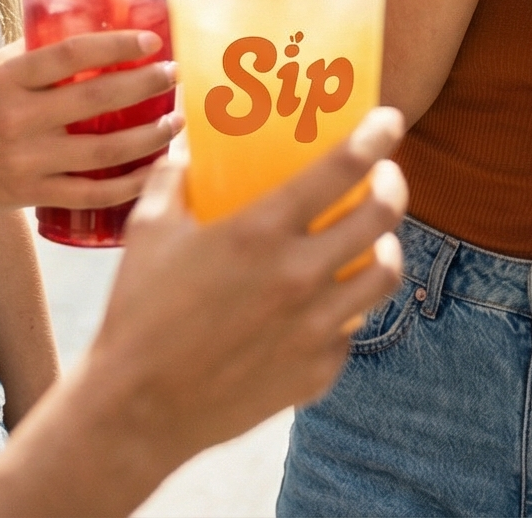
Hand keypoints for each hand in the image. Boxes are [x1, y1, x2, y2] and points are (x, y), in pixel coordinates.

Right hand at [0, 36, 184, 221]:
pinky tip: (154, 171)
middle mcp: (18, 120)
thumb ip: (29, 53)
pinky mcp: (32, 196)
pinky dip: (129, 185)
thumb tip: (81, 24)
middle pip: (97, 99)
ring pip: (104, 151)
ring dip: (150, 136)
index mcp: (6, 81)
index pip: (69, 55)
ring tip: (175, 121)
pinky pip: (92, 193)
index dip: (116, 45)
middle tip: (174, 75)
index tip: (151, 41)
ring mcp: (26, 162)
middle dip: (147, 86)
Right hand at [78, 109, 407, 467]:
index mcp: (260, 232)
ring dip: (385, 246)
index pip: (343, 167)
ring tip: (371, 238)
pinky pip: (352, 328)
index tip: (388, 121)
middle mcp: (298, 275)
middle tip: (383, 176)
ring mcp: (314, 327)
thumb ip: (174, 178)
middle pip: (382, 215)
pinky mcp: (317, 371)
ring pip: (385, 274)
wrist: (137, 410)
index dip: (376, 135)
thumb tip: (187, 147)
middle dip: (393, 184)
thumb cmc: (138, 314)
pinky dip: (347, 307)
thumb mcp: (148, 230)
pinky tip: (330, 300)